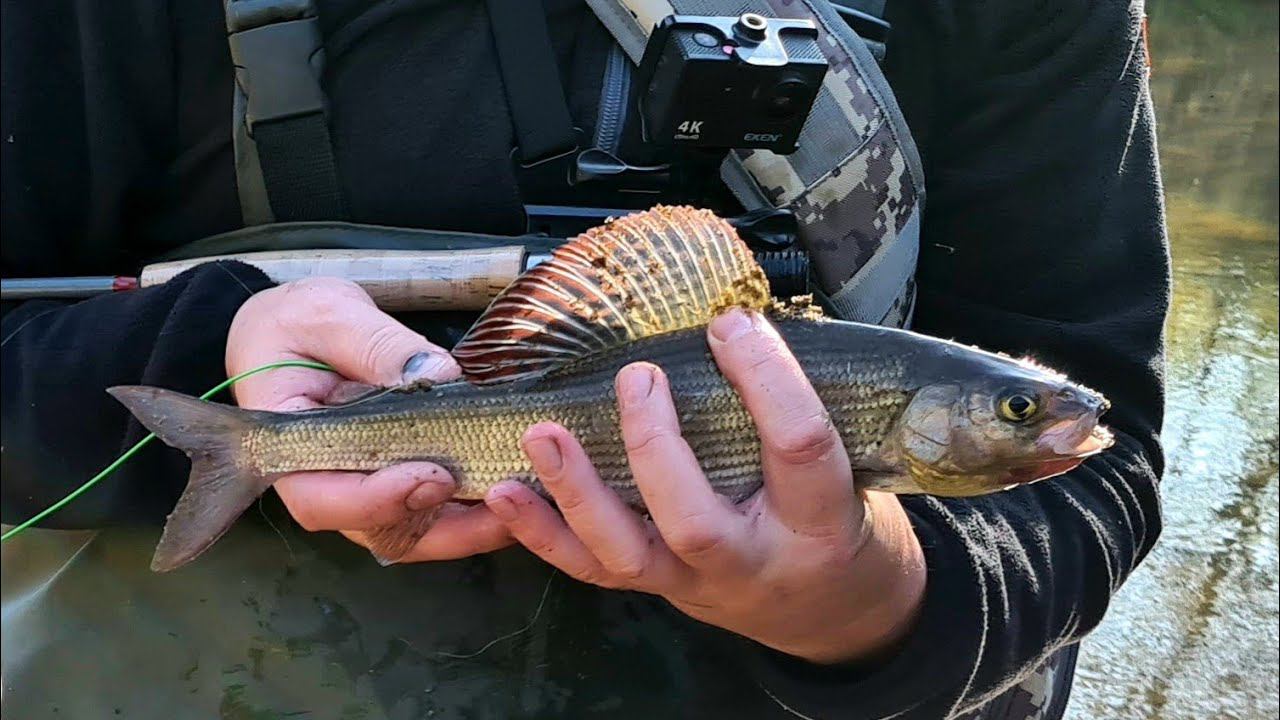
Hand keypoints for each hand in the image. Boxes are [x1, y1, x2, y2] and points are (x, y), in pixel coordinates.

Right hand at [227, 277, 513, 559]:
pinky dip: (481, 507)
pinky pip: (440, 510)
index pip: (323, 500)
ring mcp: (369, 488)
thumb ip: (378, 345)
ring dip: (474, 525)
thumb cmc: (298, 323)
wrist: (299, 331)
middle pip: (383, 530)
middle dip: (447, 526)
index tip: (433, 476)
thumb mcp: (330, 316)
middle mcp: (329, 484)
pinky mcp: (404, 479)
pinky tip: (526, 488)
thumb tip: (439, 374)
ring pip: (420, 531)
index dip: (380, 500)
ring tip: (529, 498)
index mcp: (290, 448)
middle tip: (504, 499)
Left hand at [483, 308, 926, 663]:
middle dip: (654, 446)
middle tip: (637, 376)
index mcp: (819, 519)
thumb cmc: (835, 518)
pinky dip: (543, 532)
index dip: (767, 381)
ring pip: (627, 552)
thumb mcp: (849, 468)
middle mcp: (752, 560)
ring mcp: (695, 581)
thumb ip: (797, 409)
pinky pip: (591, 569)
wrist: (827, 611)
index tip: (731, 324)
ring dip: (578, 491)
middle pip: (693, 518)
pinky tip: (507, 491)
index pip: (799, 447)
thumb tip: (736, 318)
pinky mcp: (655, 588)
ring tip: (543, 433)